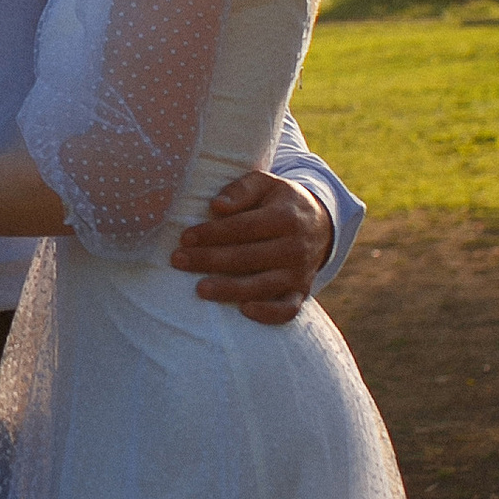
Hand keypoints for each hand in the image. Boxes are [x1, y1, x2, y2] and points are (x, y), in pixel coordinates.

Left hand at [169, 169, 332, 324]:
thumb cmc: (280, 202)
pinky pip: (288, 309)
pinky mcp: (301, 292)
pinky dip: (268, 314)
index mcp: (286, 217)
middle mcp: (295, 247)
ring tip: (200, 289)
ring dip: (230, 289)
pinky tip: (243, 310)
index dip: (213, 233)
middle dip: (210, 260)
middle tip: (178, 260)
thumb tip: (216, 206)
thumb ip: (241, 189)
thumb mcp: (265, 184)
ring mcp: (299, 273)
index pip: (244, 227)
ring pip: (264, 286)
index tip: (184, 238)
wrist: (320, 224)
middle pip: (249, 257)